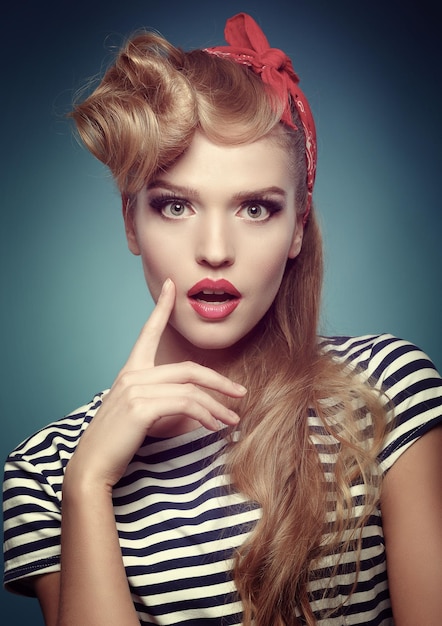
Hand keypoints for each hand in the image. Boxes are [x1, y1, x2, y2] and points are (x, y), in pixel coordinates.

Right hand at [64, 278, 245, 490]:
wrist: (91, 466)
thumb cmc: (116, 443)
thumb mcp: (139, 415)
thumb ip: (161, 401)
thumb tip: (194, 404)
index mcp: (130, 372)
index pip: (147, 333)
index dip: (161, 308)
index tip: (171, 286)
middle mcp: (132, 375)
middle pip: (188, 369)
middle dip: (219, 381)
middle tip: (240, 393)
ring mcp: (135, 389)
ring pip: (191, 390)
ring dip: (217, 407)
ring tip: (231, 421)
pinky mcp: (141, 407)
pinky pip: (185, 405)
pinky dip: (205, 416)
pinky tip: (213, 427)